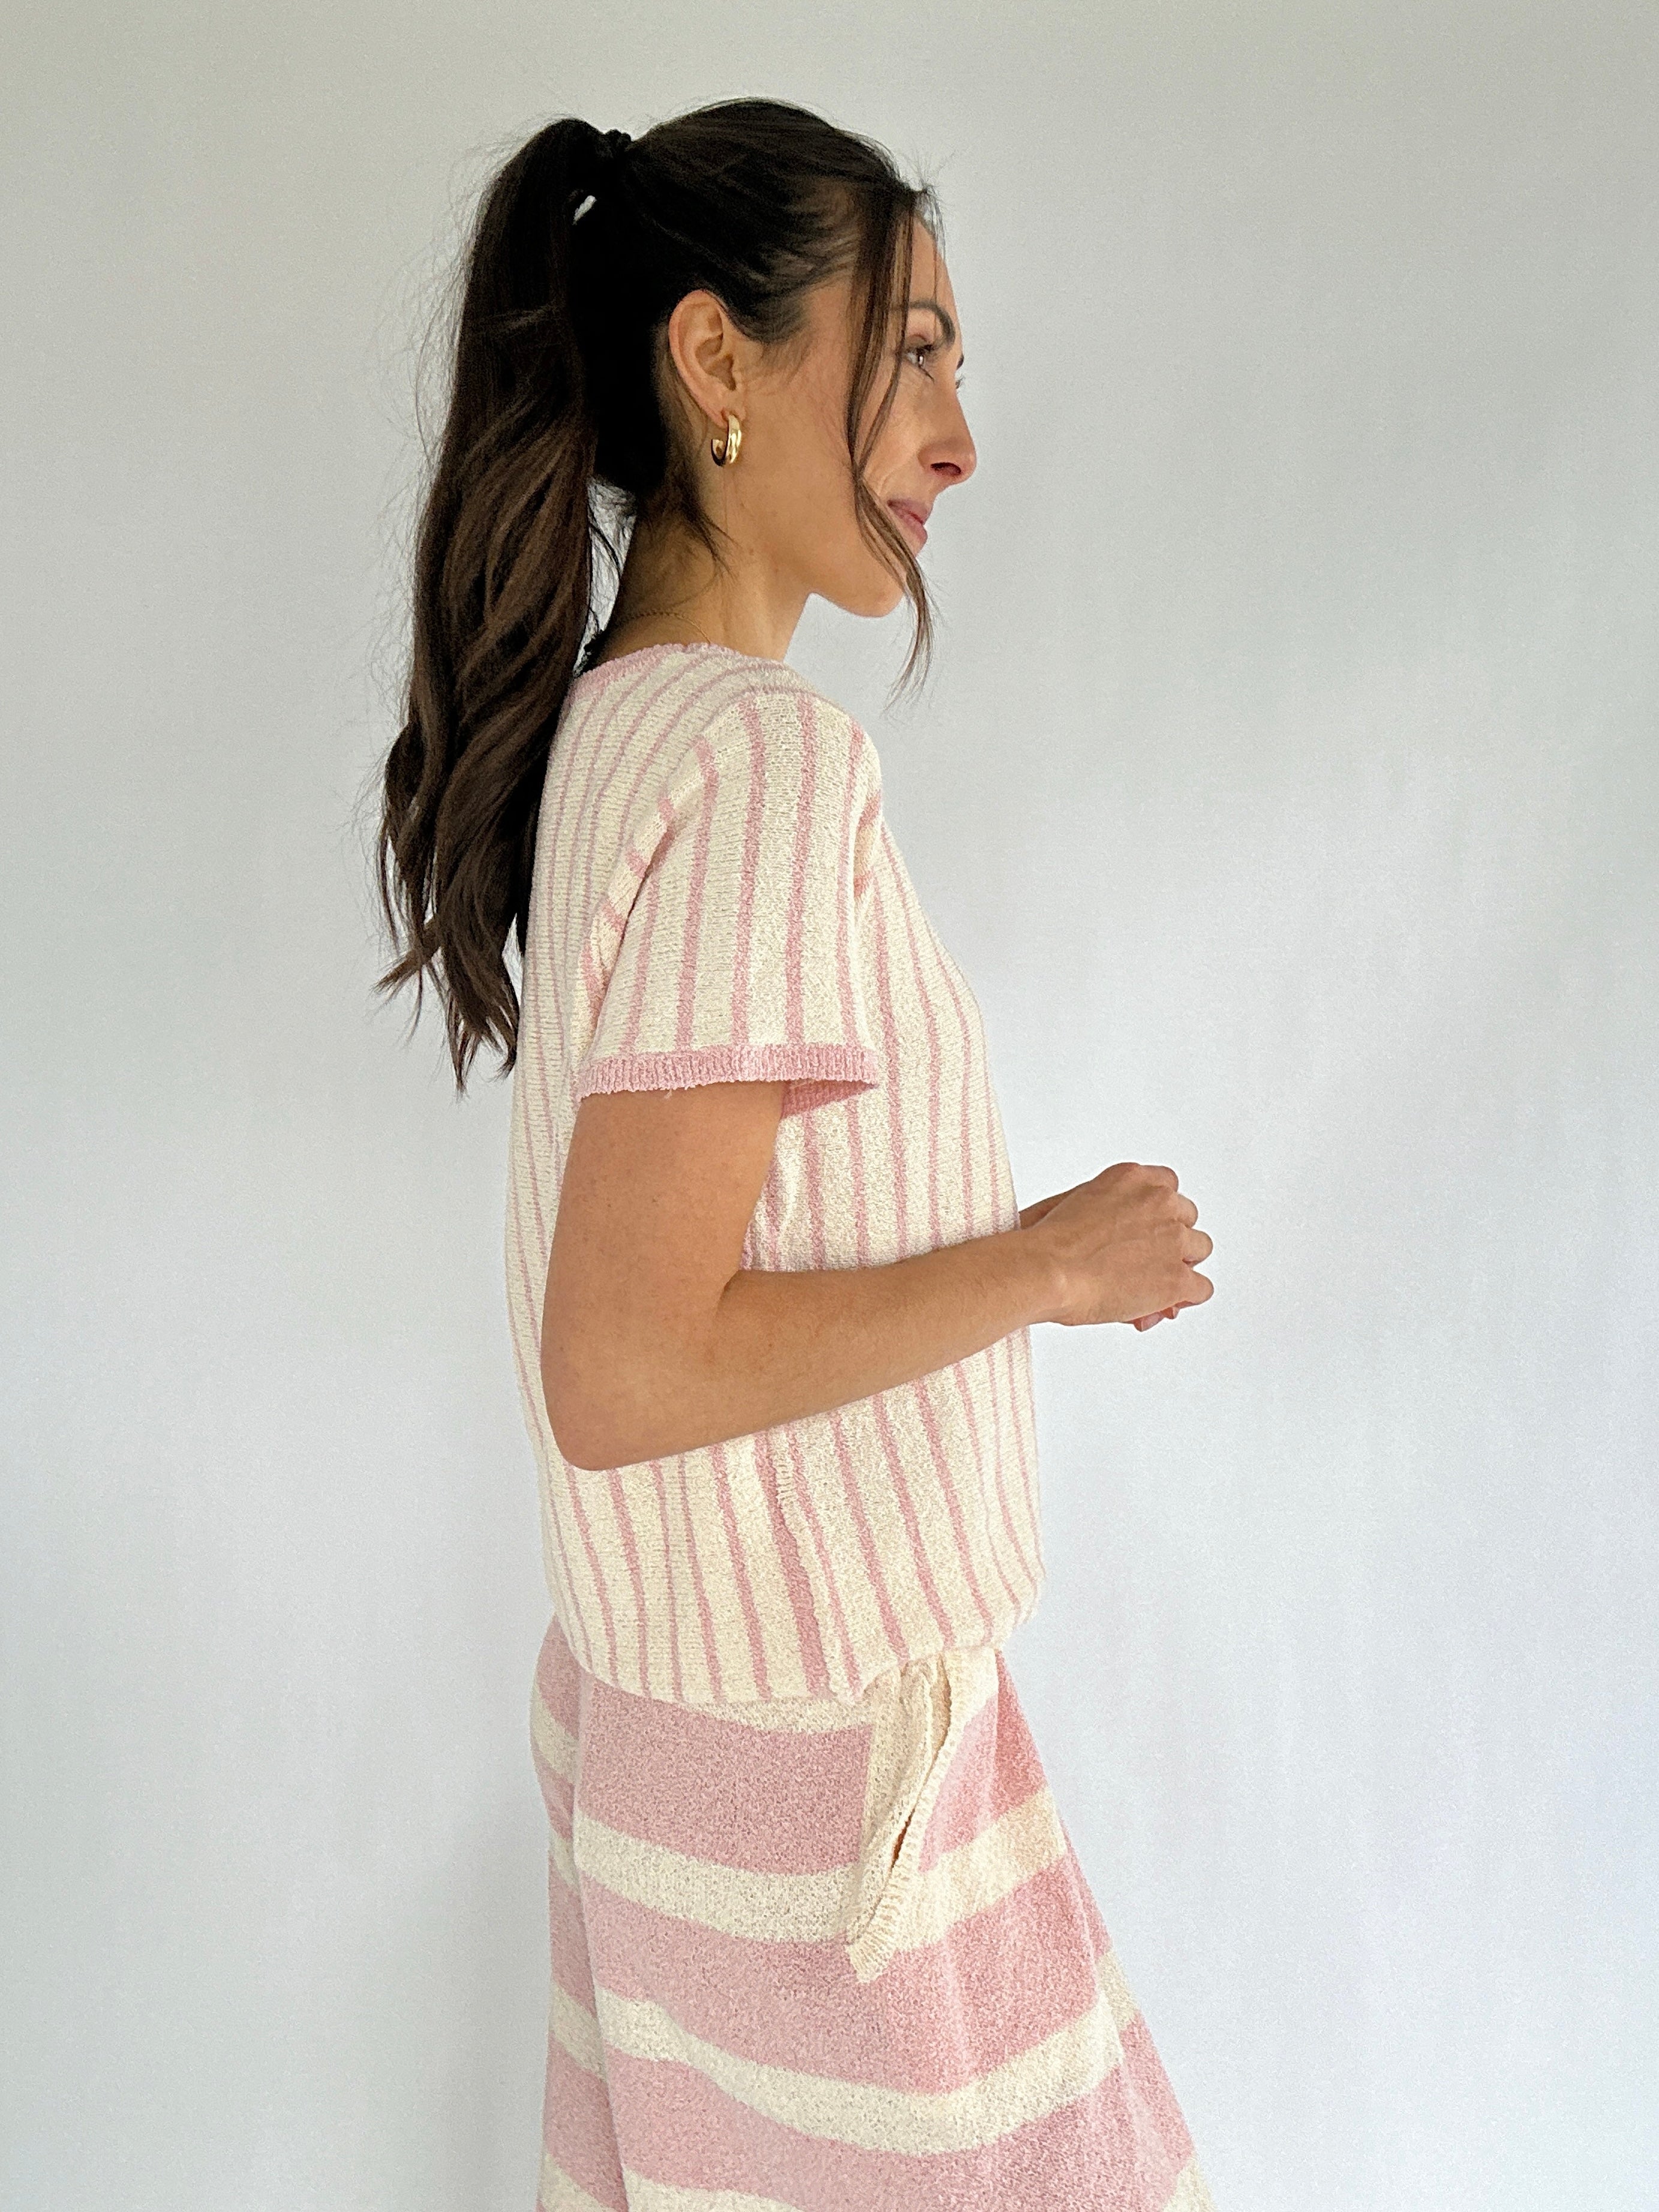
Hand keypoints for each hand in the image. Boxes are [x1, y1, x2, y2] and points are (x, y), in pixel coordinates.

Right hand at [1019, 1164, 1212, 1328]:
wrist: (1046, 1270)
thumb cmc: (1047, 1242)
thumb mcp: (1073, 1204)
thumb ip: (1107, 1213)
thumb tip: (1122, 1242)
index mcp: (1133, 1178)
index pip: (1166, 1187)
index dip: (1156, 1215)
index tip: (1144, 1231)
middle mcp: (1158, 1202)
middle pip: (1186, 1218)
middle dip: (1169, 1240)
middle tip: (1144, 1262)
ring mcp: (1172, 1239)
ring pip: (1199, 1249)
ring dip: (1180, 1265)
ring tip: (1151, 1284)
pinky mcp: (1177, 1277)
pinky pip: (1201, 1289)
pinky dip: (1183, 1298)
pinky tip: (1160, 1305)